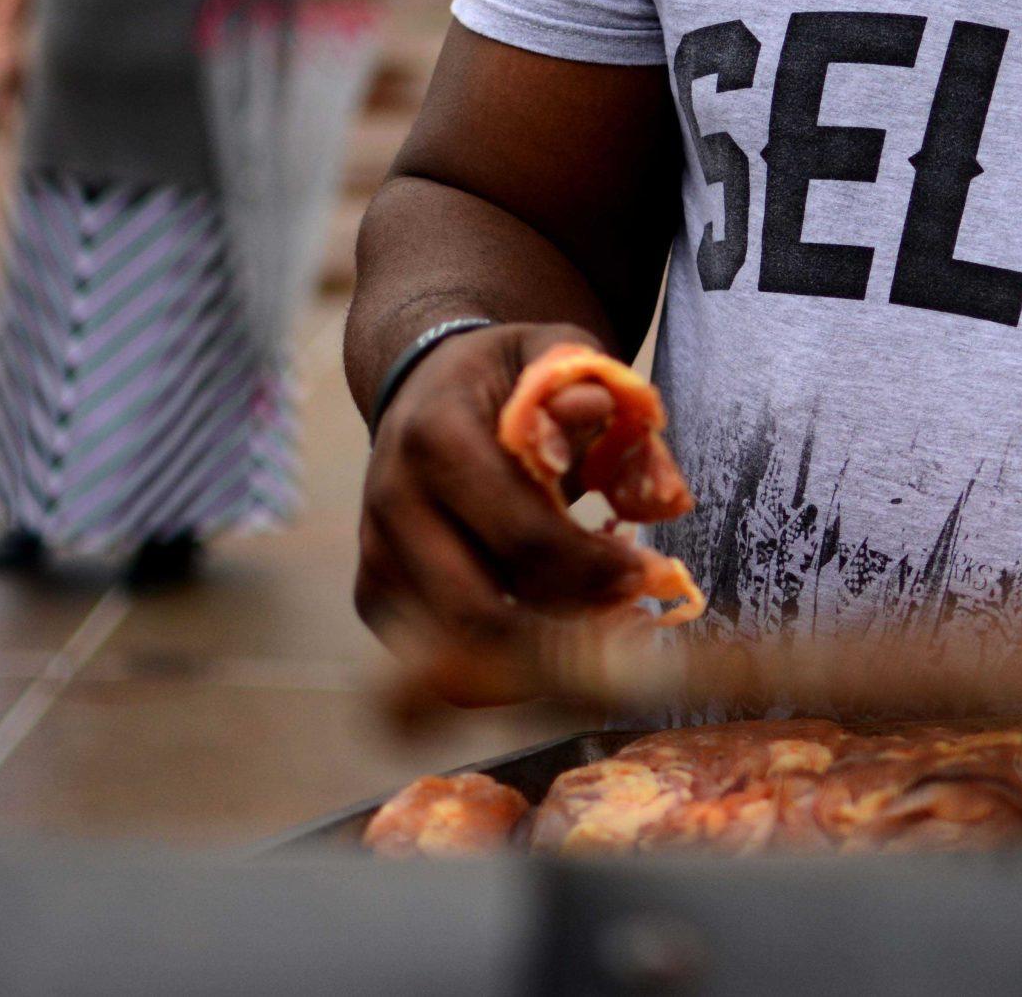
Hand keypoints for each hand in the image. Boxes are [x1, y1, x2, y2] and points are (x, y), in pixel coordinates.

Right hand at [355, 321, 648, 685]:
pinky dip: (501, 667)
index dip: (592, 569)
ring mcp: (376, 554)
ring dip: (536, 661)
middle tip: (628, 621)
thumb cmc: (507, 377)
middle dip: (565, 632)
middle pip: (478, 614)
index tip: (647, 576)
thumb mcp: (555, 354)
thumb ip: (591, 386)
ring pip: (452, 654)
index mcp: (437, 436)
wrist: (424, 384)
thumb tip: (606, 424)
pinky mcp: (373, 593)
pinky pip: (435, 662)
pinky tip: (556, 633)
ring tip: (602, 637)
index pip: (520, 534)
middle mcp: (392, 501)